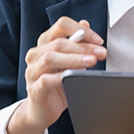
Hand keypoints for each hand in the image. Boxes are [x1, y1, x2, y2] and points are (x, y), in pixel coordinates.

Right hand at [8, 17, 105, 133]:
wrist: (43, 109)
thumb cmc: (59, 81)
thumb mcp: (72, 59)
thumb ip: (77, 42)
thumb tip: (86, 24)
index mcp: (46, 43)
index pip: (62, 25)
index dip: (81, 30)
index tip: (99, 40)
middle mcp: (36, 54)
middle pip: (59, 42)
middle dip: (84, 47)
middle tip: (101, 53)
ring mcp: (32, 71)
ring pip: (50, 58)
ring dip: (74, 58)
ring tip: (91, 61)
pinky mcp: (35, 88)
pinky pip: (46, 80)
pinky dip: (62, 76)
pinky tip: (75, 76)